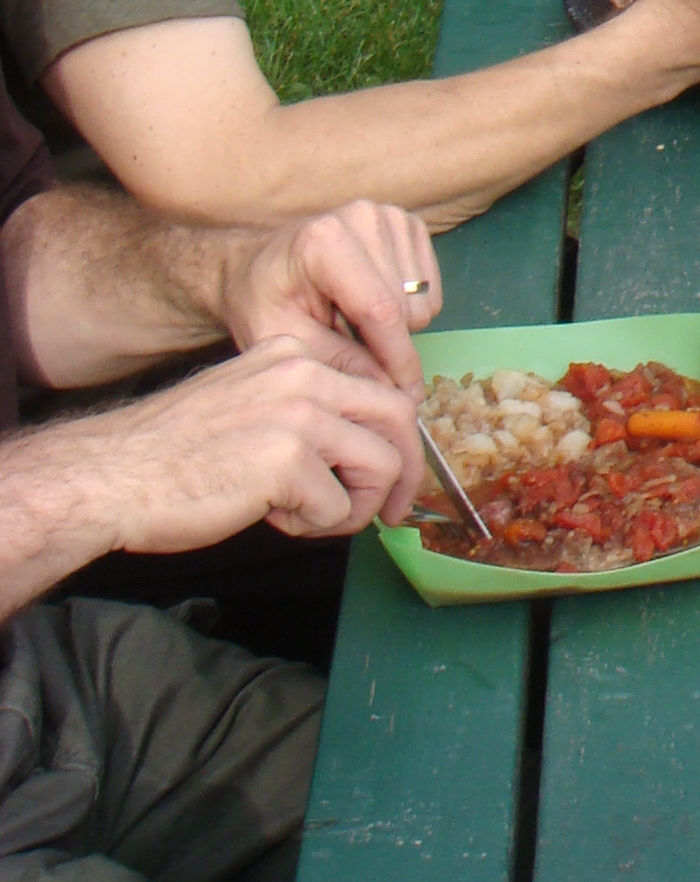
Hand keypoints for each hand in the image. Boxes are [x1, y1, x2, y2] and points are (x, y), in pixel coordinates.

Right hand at [43, 334, 425, 547]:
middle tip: (397, 513)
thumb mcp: (250, 405)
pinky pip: (339, 506)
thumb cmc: (173, 455)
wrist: (109, 477)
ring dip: (355, 507)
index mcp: (294, 355)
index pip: (378, 387)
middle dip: (407, 472)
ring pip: (381, 464)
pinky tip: (271, 516)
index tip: (395, 475)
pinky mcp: (287, 460)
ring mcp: (298, 414)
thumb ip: (306, 414)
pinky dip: (315, 526)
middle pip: (399, 417)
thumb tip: (367, 450)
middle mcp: (303, 374)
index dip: (397, 438)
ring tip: (308, 517)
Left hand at [220, 200, 441, 413]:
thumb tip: (390, 390)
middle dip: (386, 344)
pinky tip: (367, 301)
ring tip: (349, 319)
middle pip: (405, 308)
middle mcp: (363, 218)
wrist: (257, 265)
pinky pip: (430, 290)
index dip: (397, 359)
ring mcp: (389, 217)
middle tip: (345, 347)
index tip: (407, 399)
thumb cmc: (262, 302)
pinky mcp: (408, 225)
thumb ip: (337, 362)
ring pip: (423, 303)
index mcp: (324, 240)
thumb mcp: (284, 340)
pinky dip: (406, 308)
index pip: (379, 309)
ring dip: (395, 326)